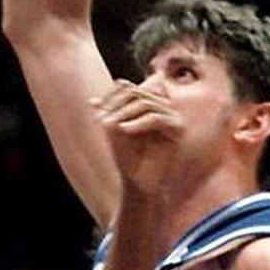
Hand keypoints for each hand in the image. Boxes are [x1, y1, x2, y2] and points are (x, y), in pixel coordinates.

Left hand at [92, 79, 183, 201]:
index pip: (128, 87)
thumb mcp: (113, 131)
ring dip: (124, 113)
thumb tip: (91, 101)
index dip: (109, 96)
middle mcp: (163, 106)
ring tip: (109, 126)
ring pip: (146, 103)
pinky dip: (138, 123)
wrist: (139, 182)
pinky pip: (156, 118)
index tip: (95, 111)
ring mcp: (173, 116)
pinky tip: (124, 130)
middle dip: (116, 105)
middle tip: (102, 120)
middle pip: (137, 92)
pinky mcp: (178, 129)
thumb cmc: (127, 157)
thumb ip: (107, 114)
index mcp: (148, 103)